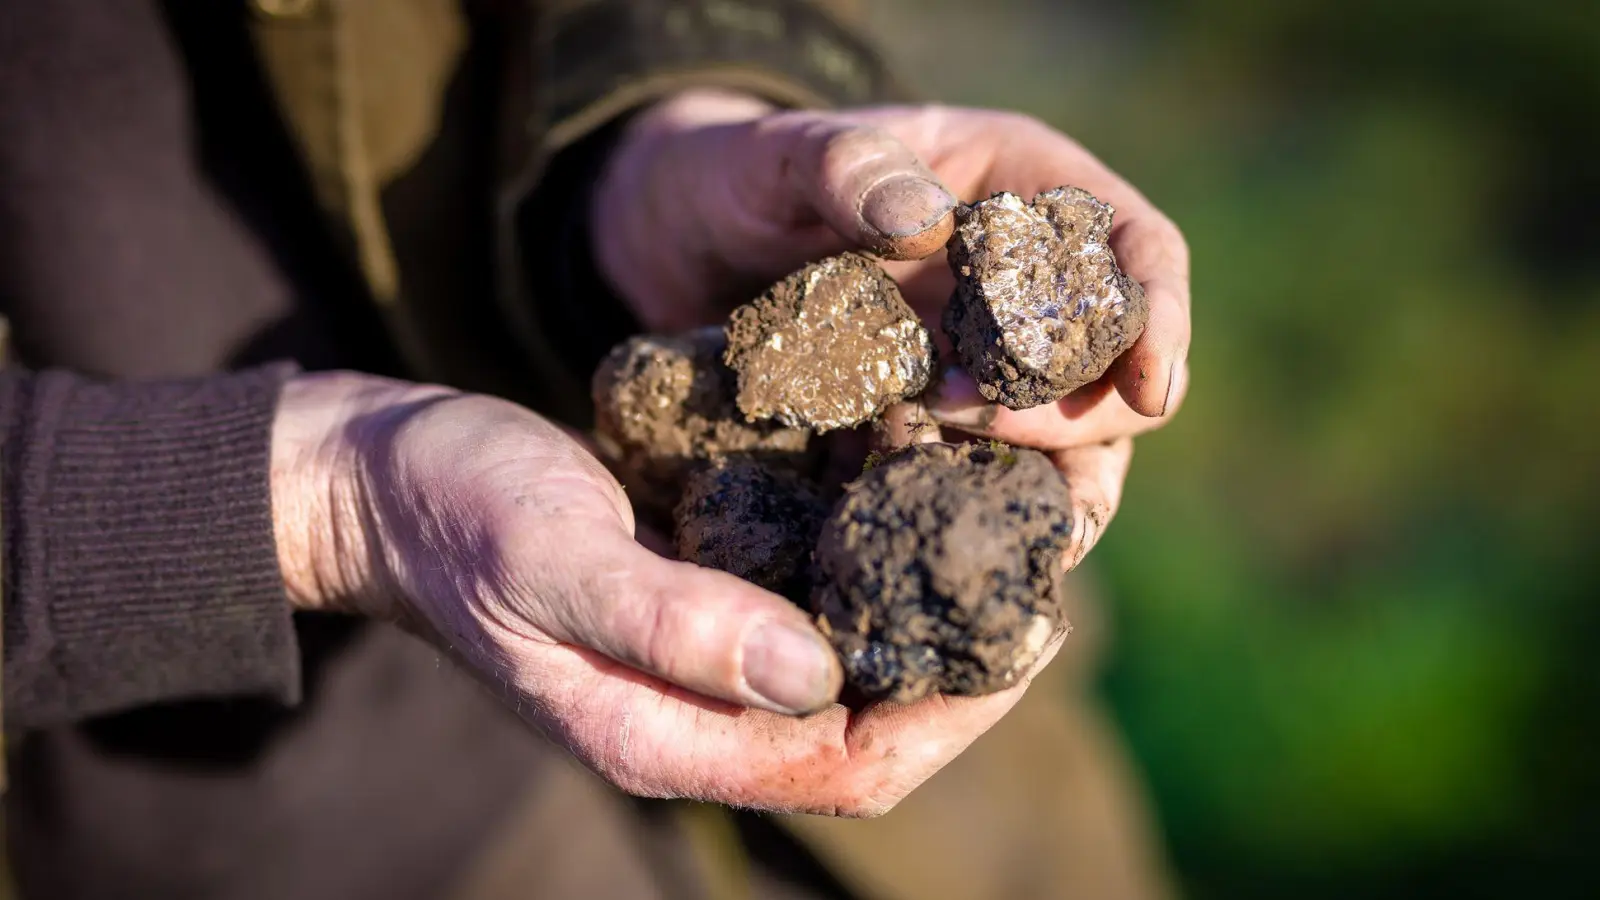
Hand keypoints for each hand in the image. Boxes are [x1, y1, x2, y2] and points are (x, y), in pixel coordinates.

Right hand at [269, 371, 1129, 814]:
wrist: (385, 475)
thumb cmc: (455, 515)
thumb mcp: (552, 563)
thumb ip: (673, 627)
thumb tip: (816, 673)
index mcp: (664, 735)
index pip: (848, 766)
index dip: (951, 714)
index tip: (1025, 629)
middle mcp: (699, 711)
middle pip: (871, 725)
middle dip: (965, 666)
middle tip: (1042, 570)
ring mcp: (703, 655)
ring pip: (854, 662)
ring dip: (930, 607)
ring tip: (1006, 528)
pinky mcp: (704, 591)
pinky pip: (814, 597)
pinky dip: (876, 557)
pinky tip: (919, 487)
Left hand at [591, 91, 1191, 449]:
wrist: (674, 246)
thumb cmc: (737, 176)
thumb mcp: (775, 156)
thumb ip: (844, 167)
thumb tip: (927, 222)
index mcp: (1025, 191)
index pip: (1139, 251)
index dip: (1158, 319)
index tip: (1149, 388)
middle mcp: (1023, 289)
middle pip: (1112, 368)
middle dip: (1072, 411)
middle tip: (979, 419)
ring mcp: (981, 367)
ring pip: (1061, 448)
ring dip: (1033, 484)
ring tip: (972, 508)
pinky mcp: (929, 433)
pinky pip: (973, 482)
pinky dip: (959, 509)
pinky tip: (912, 529)